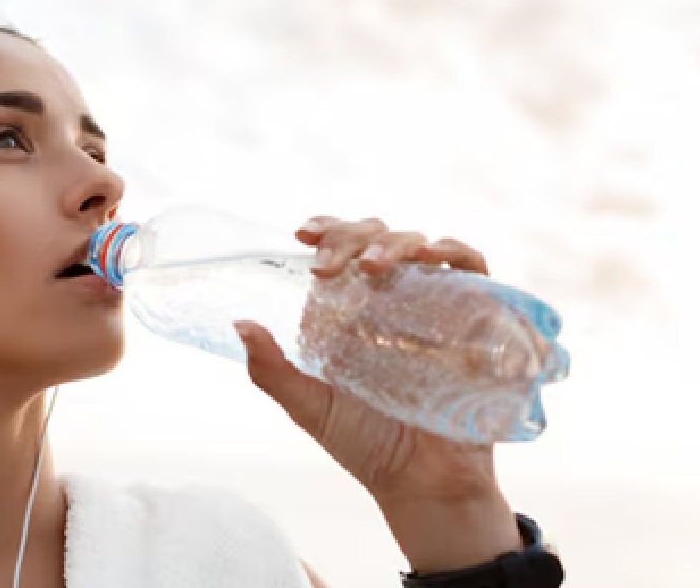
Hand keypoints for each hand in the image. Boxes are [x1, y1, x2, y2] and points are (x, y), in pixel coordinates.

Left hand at [238, 215, 522, 571]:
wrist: (424, 485)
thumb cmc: (365, 445)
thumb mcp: (309, 406)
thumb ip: (271, 370)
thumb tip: (240, 324)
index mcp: (352, 311)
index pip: (341, 251)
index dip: (327, 231)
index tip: (303, 234)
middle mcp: (393, 301)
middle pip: (379, 239)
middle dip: (354, 236)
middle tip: (329, 263)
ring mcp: (436, 307)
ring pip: (424, 246)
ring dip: (399, 242)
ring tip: (374, 265)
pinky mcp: (476, 320)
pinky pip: (475, 271)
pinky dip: (458, 256)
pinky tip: (435, 260)